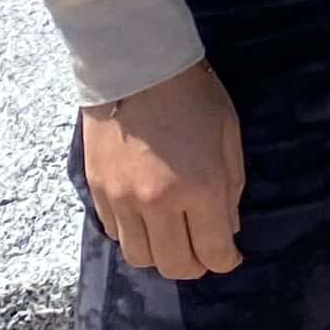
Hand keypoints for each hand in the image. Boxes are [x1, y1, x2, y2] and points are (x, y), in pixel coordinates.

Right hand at [80, 59, 246, 279]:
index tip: (230, 255)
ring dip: (161, 255)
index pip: (214, 252)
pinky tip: (145, 218)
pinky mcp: (98, 192)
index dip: (226, 260)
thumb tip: (227, 228)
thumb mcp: (228, 133)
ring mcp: (123, 200)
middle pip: (175, 266)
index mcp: (201, 187)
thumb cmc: (192, 93)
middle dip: (195, 265)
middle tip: (202, 251)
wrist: (134, 63)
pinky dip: (133, 235)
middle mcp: (159, 203)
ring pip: (140, 258)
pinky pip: (115, 234)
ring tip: (172, 237)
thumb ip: (231, 186)